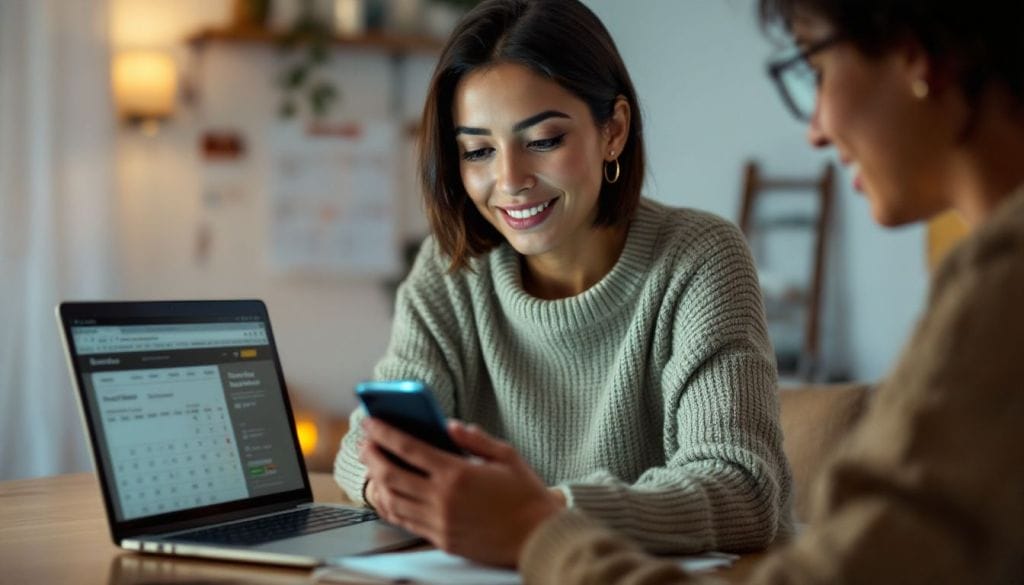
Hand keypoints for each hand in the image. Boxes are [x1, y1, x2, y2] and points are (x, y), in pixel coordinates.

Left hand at [359, 418, 563, 566]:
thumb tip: (448, 426)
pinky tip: (388, 494)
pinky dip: (390, 506)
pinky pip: (405, 521)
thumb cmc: (525, 494)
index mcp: (458, 474)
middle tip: (365, 444)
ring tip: (372, 468)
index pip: (409, 449)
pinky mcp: (442, 539)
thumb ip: (474, 438)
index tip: (371, 422)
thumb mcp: (505, 455)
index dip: (385, 434)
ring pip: (393, 501)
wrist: (536, 536)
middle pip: (391, 475)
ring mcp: (439, 522)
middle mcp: (442, 499)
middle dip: (372, 456)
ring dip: (376, 481)